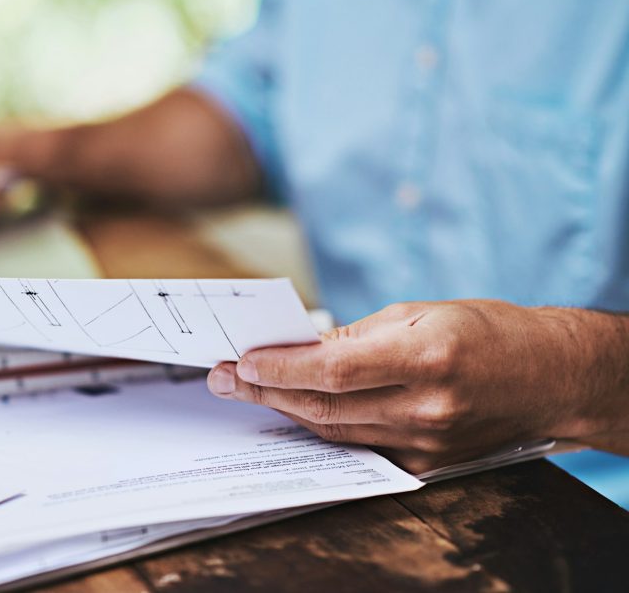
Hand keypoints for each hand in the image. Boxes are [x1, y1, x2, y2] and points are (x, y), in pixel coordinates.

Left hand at [207, 300, 625, 473]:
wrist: (551, 377)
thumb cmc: (488, 331)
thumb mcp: (422, 311)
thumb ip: (358, 335)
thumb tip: (300, 346)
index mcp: (427, 356)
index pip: (333, 370)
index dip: (280, 367)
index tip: (240, 359)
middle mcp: (427, 407)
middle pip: (324, 406)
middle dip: (265, 391)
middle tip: (223, 377)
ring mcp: (428, 442)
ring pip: (336, 431)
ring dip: (285, 409)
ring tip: (247, 388)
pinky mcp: (428, 463)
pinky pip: (360, 446)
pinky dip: (323, 426)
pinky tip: (294, 408)